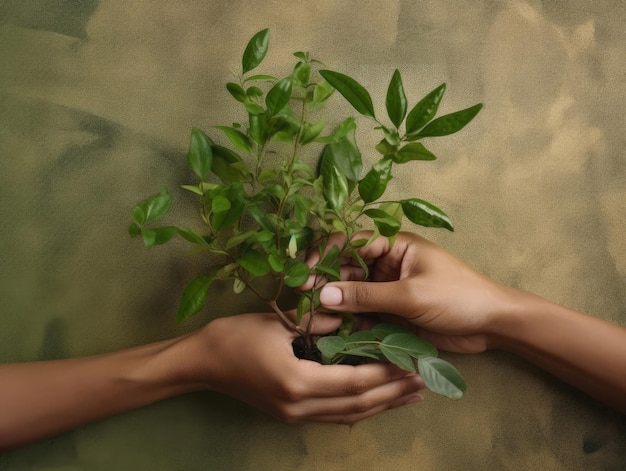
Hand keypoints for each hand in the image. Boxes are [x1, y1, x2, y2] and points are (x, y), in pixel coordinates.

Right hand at [187, 312, 424, 423]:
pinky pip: (333, 416)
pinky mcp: (291, 415)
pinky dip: (358, 409)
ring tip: (410, 397)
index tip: (411, 364)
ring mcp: (295, 415)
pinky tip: (375, 404)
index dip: (385, 374)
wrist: (203, 362)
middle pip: (358, 404)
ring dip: (381, 406)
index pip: (354, 381)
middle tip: (423, 382)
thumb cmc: (236, 337)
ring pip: (349, 415)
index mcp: (299, 382)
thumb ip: (317, 324)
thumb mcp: (278, 323)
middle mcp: (300, 406)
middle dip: (392, 394)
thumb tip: (349, 319)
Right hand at [312, 231, 517, 352]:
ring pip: (352, 292)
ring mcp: (388, 288)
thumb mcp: (410, 295)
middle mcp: (388, 263)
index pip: (351, 242)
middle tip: (305, 299)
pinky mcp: (391, 311)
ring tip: (315, 318)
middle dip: (326, 282)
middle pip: (347, 268)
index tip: (306, 273)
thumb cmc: (458, 297)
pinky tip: (334, 330)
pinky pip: (363, 313)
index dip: (326, 255)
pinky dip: (349, 320)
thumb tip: (324, 295)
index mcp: (395, 245)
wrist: (492, 325)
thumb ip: (366, 296)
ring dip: (335, 303)